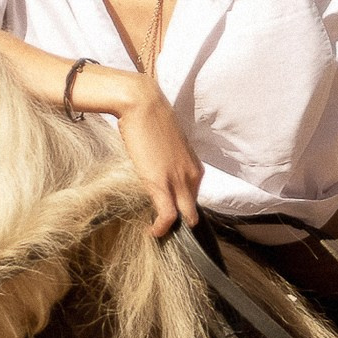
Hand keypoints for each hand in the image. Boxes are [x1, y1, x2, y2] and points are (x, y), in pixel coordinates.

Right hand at [114, 76, 202, 236]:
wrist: (142, 103)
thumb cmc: (150, 119)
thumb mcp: (167, 145)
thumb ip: (169, 162)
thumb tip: (159, 170)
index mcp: (194, 166)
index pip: (195, 197)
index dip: (183, 210)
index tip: (170, 216)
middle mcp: (192, 175)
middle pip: (194, 210)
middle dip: (183, 224)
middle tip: (167, 231)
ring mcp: (179, 180)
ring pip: (185, 215)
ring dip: (173, 228)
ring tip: (158, 233)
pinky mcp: (162, 183)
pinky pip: (168, 215)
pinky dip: (162, 228)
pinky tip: (153, 232)